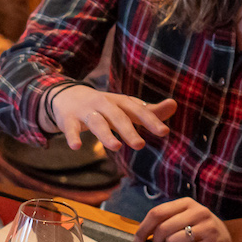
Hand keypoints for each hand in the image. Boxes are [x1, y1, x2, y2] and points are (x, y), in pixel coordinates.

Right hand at [46, 86, 175, 151]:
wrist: (67, 95)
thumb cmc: (103, 106)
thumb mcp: (125, 107)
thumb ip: (149, 111)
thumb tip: (174, 105)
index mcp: (120, 102)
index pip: (137, 110)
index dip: (151, 120)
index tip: (164, 132)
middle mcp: (104, 104)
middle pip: (118, 116)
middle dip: (128, 130)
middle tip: (140, 145)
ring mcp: (85, 111)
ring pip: (97, 122)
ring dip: (106, 134)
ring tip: (116, 147)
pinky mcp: (68, 118)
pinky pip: (70, 127)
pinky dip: (72, 136)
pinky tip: (76, 147)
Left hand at [136, 198, 241, 241]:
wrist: (226, 238)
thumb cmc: (197, 229)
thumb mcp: (182, 218)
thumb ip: (164, 221)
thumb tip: (139, 236)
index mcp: (186, 203)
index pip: (157, 213)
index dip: (144, 228)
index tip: (137, 241)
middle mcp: (199, 211)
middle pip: (164, 228)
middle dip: (157, 241)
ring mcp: (208, 226)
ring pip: (174, 241)